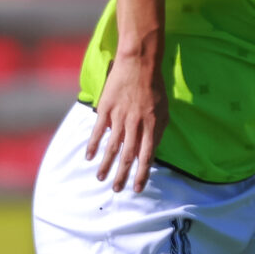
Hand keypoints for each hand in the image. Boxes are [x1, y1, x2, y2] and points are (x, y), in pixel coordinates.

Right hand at [87, 45, 166, 193]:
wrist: (140, 63)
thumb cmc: (154, 88)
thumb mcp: (164, 111)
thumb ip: (157, 132)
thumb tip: (151, 153)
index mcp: (153, 126)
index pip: (147, 157)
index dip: (142, 174)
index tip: (137, 188)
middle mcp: (136, 124)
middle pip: (128, 156)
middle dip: (122, 175)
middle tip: (117, 190)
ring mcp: (120, 117)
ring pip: (112, 147)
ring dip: (106, 165)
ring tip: (101, 179)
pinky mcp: (106, 109)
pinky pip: (98, 131)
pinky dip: (93, 145)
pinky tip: (89, 158)